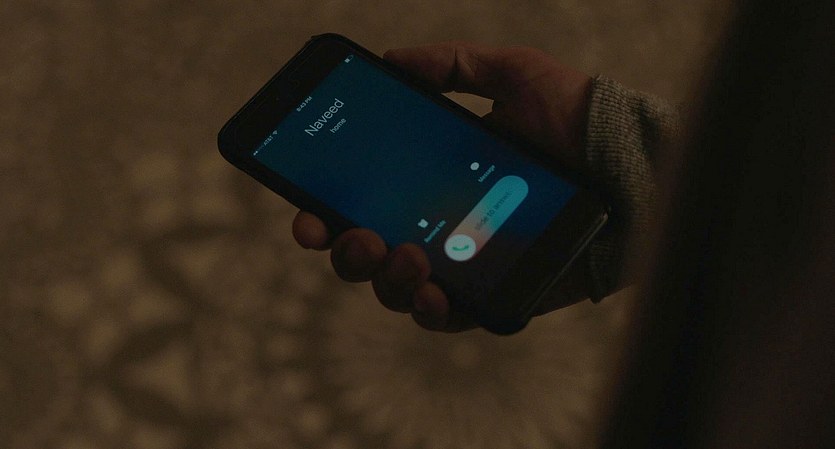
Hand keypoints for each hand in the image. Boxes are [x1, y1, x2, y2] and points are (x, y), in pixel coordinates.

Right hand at [292, 42, 593, 331]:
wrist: (632, 164)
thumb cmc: (575, 119)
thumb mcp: (514, 74)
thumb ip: (454, 64)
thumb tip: (393, 58)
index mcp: (430, 180)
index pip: (363, 201)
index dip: (325, 212)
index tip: (307, 213)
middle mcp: (438, 224)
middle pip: (368, 252)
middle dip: (347, 252)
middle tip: (357, 234)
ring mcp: (464, 262)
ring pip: (398, 288)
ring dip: (385, 279)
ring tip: (408, 255)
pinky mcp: (496, 293)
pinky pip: (450, 315)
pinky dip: (431, 311)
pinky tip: (432, 295)